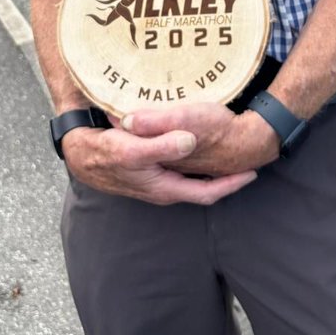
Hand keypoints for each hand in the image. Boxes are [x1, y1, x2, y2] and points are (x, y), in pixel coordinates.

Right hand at [61, 122, 256, 205]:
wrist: (82, 155)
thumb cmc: (106, 154)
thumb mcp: (134, 150)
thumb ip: (162, 146)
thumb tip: (190, 141)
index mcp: (167, 188)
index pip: (208, 192)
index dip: (232, 184)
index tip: (253, 171)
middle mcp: (166, 187)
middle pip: (204, 185)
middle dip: (226, 175)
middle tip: (248, 159)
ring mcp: (159, 178)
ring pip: (194, 175)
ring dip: (212, 166)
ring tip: (232, 151)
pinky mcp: (153, 167)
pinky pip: (182, 165)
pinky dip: (197, 156)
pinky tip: (201, 141)